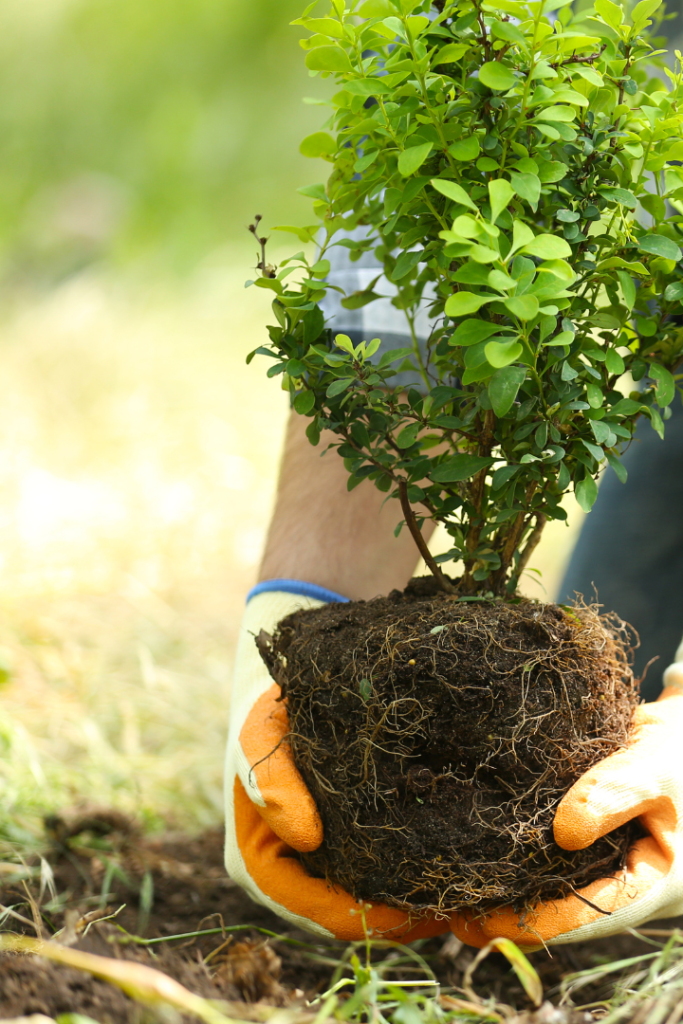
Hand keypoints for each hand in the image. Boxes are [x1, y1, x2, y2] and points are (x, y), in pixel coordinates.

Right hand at [224, 584, 448, 940]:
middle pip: (347, 916)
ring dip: (410, 899)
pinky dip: (410, 870)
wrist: (280, 683)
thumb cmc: (268, 709)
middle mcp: (287, 873)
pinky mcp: (341, 843)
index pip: (317, 913)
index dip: (367, 921)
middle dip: (399, 917)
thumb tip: (305, 837)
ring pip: (366, 899)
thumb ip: (270, 778)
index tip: (417, 913)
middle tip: (457, 905)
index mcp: (257, 864)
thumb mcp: (260, 733)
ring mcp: (314, 863)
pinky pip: (377, 871)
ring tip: (464, 889)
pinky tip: (450, 857)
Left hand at [450, 682, 682, 948]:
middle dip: (512, 914)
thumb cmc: (681, 750)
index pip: (591, 914)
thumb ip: (616, 793)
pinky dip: (514, 858)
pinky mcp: (586, 839)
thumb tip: (564, 832)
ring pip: (553, 889)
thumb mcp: (658, 765)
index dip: (538, 921)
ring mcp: (605, 862)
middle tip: (454, 915)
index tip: (486, 921)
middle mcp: (626, 882)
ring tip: (451, 893)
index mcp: (654, 881)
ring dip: (507, 890)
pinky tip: (470, 852)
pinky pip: (549, 858)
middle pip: (564, 911)